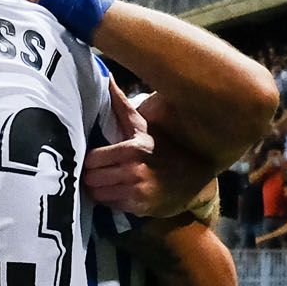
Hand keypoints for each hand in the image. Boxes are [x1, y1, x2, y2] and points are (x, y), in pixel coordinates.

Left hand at [84, 84, 157, 213]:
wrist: (195, 180)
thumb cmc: (163, 149)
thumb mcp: (144, 128)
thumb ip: (121, 106)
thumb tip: (106, 78)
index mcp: (133, 148)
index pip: (92, 158)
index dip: (90, 159)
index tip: (94, 159)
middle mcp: (135, 170)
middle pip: (91, 178)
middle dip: (91, 175)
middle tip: (98, 172)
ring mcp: (137, 191)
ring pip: (97, 193)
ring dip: (98, 189)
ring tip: (108, 182)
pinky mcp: (139, 208)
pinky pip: (109, 205)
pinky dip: (110, 200)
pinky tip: (120, 192)